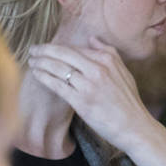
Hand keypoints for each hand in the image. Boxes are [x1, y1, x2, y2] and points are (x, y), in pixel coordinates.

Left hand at [27, 38, 165, 165]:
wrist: (134, 127)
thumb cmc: (129, 102)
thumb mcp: (125, 72)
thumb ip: (109, 53)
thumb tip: (92, 38)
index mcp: (108, 60)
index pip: (76, 49)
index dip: (59, 48)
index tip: (48, 48)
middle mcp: (97, 69)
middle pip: (63, 54)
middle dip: (44, 50)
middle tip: (33, 50)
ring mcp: (88, 85)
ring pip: (57, 68)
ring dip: (41, 63)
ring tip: (32, 61)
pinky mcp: (81, 101)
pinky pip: (57, 85)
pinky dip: (44, 77)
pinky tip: (37, 74)